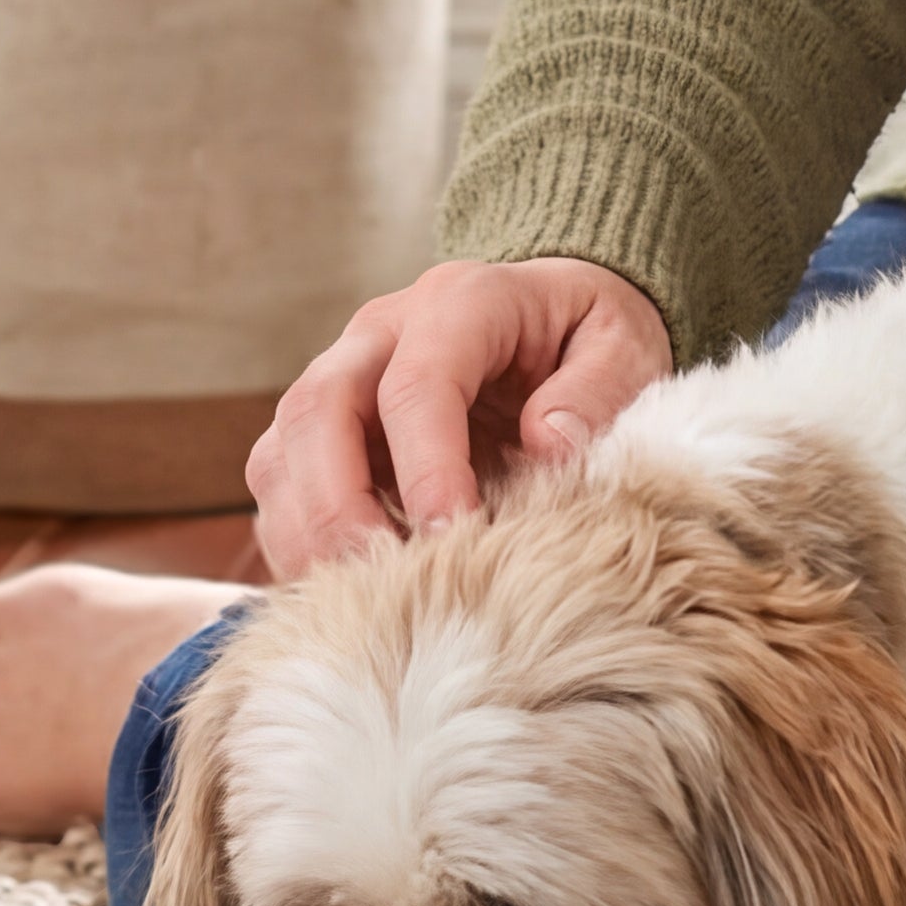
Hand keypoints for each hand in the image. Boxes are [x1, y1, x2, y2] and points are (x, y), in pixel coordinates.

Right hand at [248, 256, 674, 577]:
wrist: (553, 319)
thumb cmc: (588, 338)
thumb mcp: (624, 346)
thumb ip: (596, 389)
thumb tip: (548, 444)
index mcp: (459, 302)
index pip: (416, 383)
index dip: (425, 466)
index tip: (453, 535)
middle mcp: (380, 332)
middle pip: (318, 410)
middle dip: (339, 508)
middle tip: (384, 585)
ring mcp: (339, 378)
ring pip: (283, 452)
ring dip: (308, 534)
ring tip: (362, 603)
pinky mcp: (319, 429)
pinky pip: (280, 486)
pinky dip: (299, 543)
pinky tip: (346, 594)